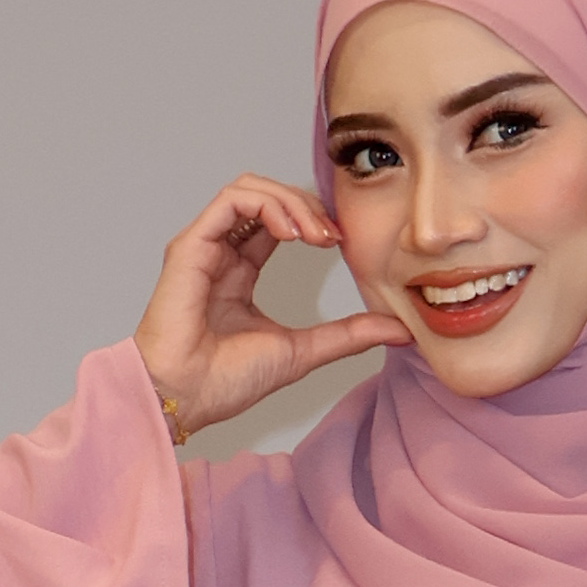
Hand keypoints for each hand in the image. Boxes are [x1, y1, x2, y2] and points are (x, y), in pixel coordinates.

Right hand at [133, 175, 408, 439]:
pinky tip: (290, 232)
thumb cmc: (227, 381)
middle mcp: (221, 251)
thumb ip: (347, 335)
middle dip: (307, 207)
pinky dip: (266, 205)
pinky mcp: (190, 245)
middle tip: (334, 236)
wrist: (187, 397)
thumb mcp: (303, 351)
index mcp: (241, 270)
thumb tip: (399, 330)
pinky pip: (231, 200)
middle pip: (267, 197)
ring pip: (249, 189)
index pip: (279, 220)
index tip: (342, 243)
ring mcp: (203, 245)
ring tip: (315, 234)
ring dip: (290, 202)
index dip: (313, 220)